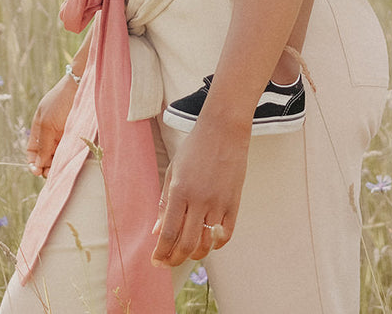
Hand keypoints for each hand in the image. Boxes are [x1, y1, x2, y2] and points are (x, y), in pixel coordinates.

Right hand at [25, 75, 76, 177]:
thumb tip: (37, 166)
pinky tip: (68, 162)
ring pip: (57, 154)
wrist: (81, 85)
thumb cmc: (61, 101)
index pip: (32, 151)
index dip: (33, 162)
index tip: (37, 171)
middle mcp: (51, 132)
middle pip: (45, 155)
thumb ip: (42, 145)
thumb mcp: (47, 124)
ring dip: (56, 163)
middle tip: (50, 173)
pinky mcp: (76, 133)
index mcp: (39, 128)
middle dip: (46, 166)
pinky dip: (67, 157)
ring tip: (59, 169)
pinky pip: (68, 149)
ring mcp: (64, 133)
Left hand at [151, 118, 250, 267]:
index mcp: (180, 191)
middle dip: (175, 259)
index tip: (156, 261)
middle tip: (170, 262)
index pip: (168, 233)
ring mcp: (218, 202)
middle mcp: (199, 200)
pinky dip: (216, 244)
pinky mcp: (234, 202)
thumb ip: (165, 203)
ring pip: (206, 243)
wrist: (223, 130)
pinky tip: (209, 242)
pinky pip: (226, 234)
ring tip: (188, 253)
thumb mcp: (174, 171)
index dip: (162, 252)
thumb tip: (157, 231)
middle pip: (186, 244)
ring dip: (195, 254)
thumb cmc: (195, 147)